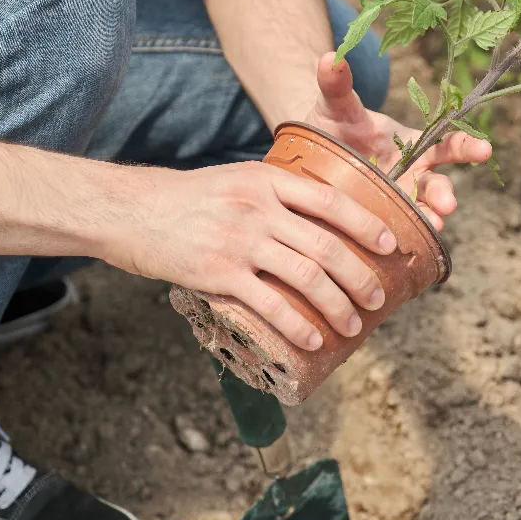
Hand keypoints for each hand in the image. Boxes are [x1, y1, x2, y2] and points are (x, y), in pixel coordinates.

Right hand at [109, 162, 396, 350]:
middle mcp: (259, 208)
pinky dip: (298, 325)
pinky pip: (270, 304)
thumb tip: (322, 220)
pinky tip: (314, 339)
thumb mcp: (238, 180)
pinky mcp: (218, 273)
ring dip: (338, 305)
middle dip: (360, 276)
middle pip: (326, 245)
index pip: (331, 200)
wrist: (130, 211)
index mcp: (268, 180)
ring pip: (306, 277)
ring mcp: (239, 241)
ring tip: (353, 325)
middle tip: (378, 297)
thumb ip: (277, 195)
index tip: (391, 244)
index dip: (366, 224)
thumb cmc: (189, 199)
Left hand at [303, 53, 492, 229]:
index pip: (446, 143)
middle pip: (438, 185)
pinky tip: (403, 246)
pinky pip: (400, 231)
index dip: (467, 146)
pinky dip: (405, 237)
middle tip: (447, 205)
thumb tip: (330, 56)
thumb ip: (336, 85)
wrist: (309, 161)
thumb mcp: (334, 106)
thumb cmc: (330, 127)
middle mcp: (411, 175)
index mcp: (410, 144)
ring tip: (430, 227)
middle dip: (445, 194)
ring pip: (422, 213)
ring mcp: (397, 201)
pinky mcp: (381, 221)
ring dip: (429, 220)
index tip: (485, 149)